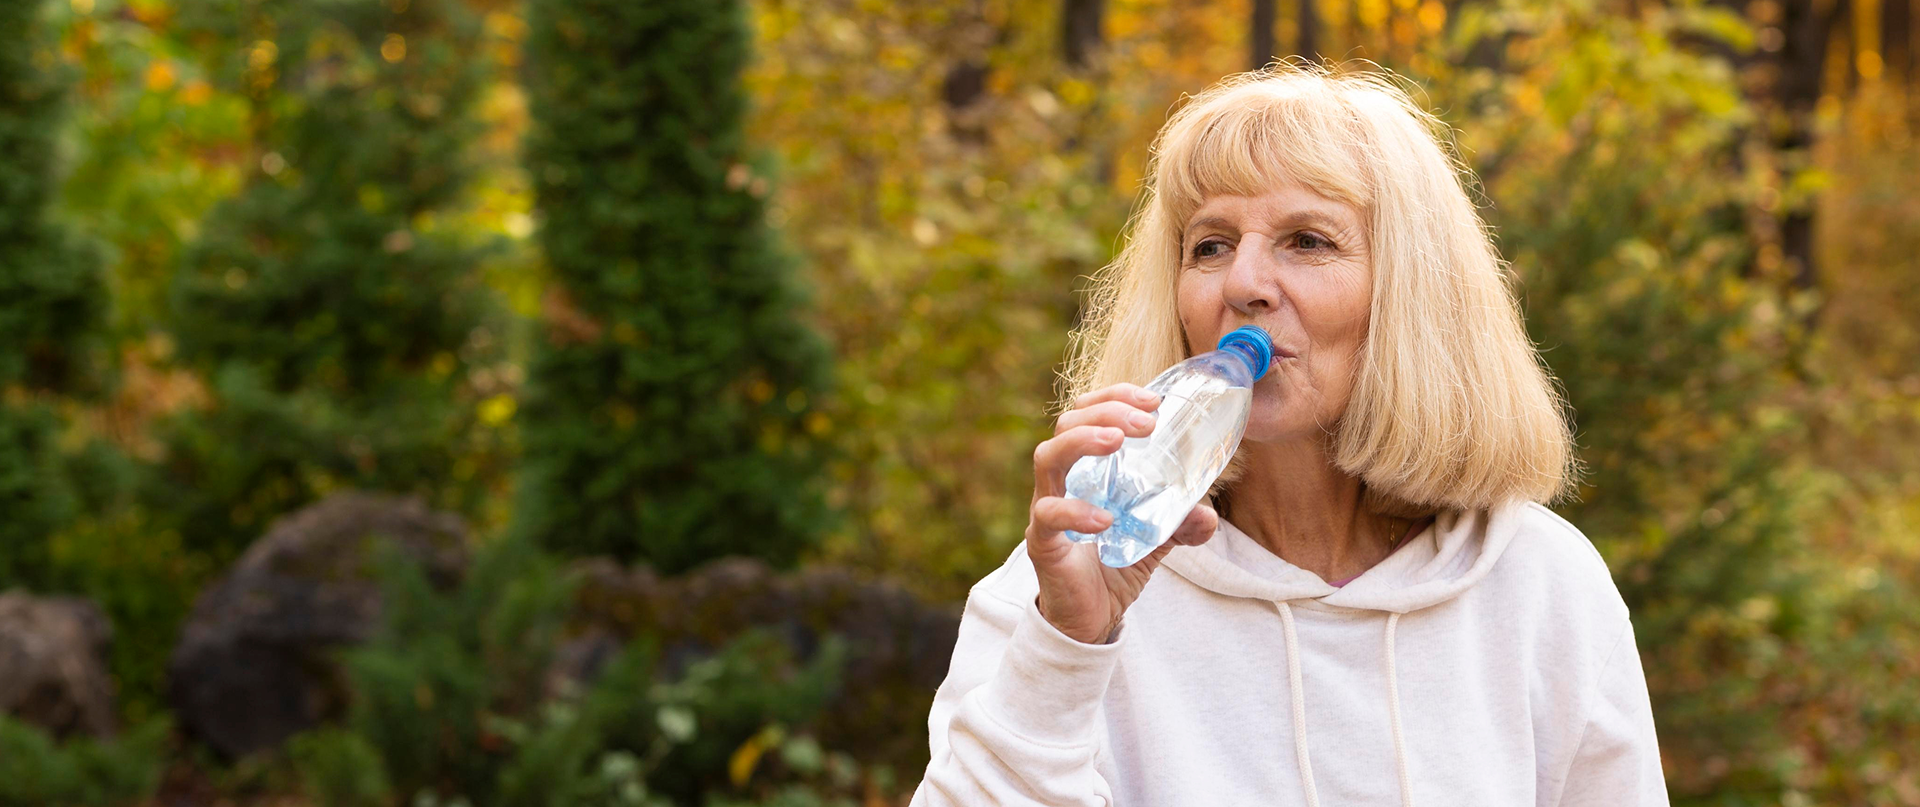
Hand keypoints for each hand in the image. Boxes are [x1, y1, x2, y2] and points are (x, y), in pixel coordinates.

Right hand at [1027, 382, 1218, 643]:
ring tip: (1116, 441)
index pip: (1088, 414)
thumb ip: (1178, 522)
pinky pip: (1049, 516)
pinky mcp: (1043, 542)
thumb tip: (1208, 514)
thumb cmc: (1112, 569)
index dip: (1115, 397)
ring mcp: (1047, 509)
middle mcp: (1062, 482)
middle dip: (1106, 411)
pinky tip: (1105, 518)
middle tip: (1145, 421)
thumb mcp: (1154, 539)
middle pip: (1066, 425)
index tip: (1152, 400)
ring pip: (1048, 458)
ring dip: (1082, 441)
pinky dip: (1076, 511)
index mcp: (1086, 469)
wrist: (1089, 622)